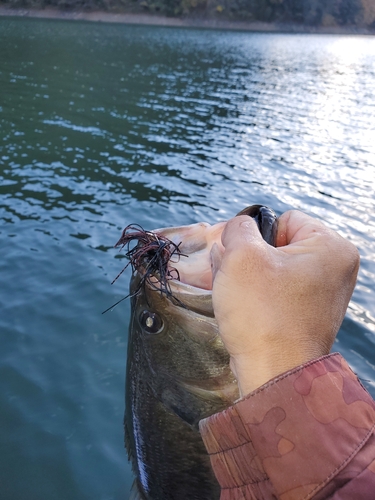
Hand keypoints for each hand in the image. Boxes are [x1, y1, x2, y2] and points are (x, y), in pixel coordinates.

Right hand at [210, 210, 359, 396]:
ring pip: (274, 269)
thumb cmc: (262, 314)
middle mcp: (335, 269)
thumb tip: (238, 227)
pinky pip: (277, 292)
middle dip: (250, 257)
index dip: (257, 234)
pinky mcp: (307, 315)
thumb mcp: (241, 256)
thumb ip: (238, 228)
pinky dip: (258, 295)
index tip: (245, 259)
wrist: (273, 374)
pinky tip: (245, 309)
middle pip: (279, 244)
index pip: (285, 219)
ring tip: (238, 295)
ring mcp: (323, 295)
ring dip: (250, 276)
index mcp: (331, 247)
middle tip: (236, 277)